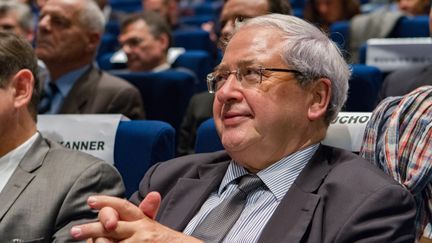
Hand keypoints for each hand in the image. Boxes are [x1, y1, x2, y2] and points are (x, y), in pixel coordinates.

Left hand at [70, 192, 201, 241]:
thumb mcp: (156, 226)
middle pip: (111, 226)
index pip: (124, 207)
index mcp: (144, 220)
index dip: (107, 202)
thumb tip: (153, 194)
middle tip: (74, 231)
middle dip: (90, 229)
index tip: (91, 201)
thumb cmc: (166, 241)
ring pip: (109, 242)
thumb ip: (147, 213)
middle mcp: (142, 230)